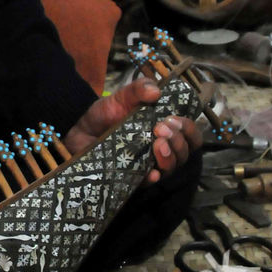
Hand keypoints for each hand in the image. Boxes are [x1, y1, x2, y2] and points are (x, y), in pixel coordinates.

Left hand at [64, 77, 201, 184]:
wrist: (80, 131)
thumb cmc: (106, 114)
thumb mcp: (122, 96)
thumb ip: (138, 89)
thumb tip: (156, 91)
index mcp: (165, 129)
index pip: (191, 134)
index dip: (189, 128)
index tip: (172, 119)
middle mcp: (162, 148)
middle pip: (185, 152)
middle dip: (179, 141)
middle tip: (161, 128)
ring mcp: (148, 164)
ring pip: (172, 167)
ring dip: (170, 156)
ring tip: (157, 143)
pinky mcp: (133, 177)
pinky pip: (149, 182)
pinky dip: (153, 176)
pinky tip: (151, 171)